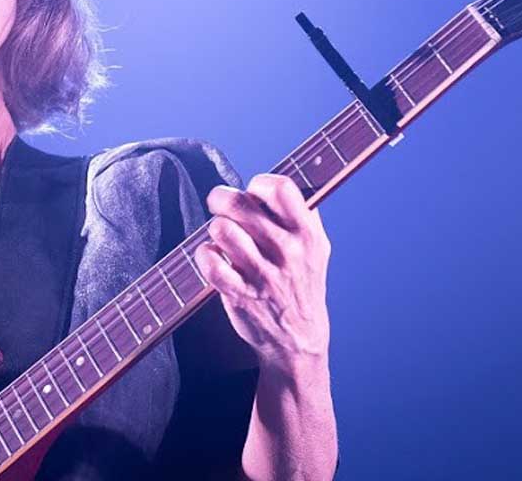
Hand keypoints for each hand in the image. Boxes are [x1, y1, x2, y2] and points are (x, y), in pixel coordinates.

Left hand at [190, 174, 330, 372]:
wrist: (299, 341)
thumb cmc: (302, 282)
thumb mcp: (316, 248)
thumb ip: (302, 214)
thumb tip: (280, 180)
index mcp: (307, 234)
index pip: (281, 188)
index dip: (259, 184)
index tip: (254, 194)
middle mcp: (287, 252)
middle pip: (239, 203)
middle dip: (222, 199)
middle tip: (221, 206)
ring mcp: (263, 275)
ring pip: (221, 229)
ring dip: (215, 228)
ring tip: (222, 236)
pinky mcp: (240, 296)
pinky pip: (209, 262)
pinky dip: (204, 255)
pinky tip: (213, 257)